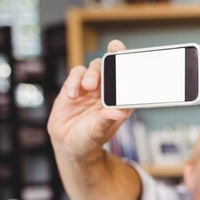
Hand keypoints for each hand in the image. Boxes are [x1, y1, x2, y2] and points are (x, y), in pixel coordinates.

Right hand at [47, 39, 132, 160]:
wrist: (68, 143)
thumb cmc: (90, 138)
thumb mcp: (99, 131)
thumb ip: (107, 119)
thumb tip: (119, 113)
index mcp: (120, 100)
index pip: (129, 79)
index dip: (131, 66)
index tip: (131, 57)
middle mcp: (107, 91)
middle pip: (111, 67)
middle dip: (112, 58)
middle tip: (111, 56)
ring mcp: (90, 87)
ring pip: (94, 67)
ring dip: (92, 73)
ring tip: (88, 86)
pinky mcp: (73, 86)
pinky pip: (76, 75)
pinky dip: (74, 81)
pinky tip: (72, 95)